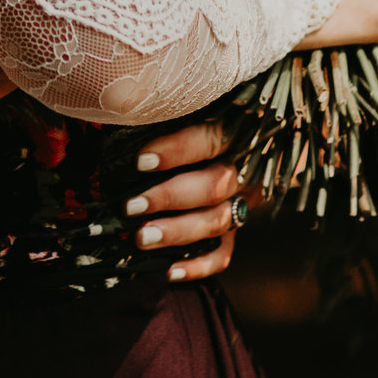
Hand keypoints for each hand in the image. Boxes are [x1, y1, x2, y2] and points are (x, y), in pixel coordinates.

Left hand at [126, 120, 245, 282]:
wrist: (258, 140)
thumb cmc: (205, 116)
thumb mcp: (195, 106)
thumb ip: (168, 110)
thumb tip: (120, 105)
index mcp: (234, 132)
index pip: (209, 140)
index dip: (176, 151)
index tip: (140, 162)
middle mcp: (242, 169)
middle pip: (213, 186)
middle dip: (169, 198)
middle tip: (131, 206)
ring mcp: (242, 201)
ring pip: (218, 221)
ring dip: (178, 232)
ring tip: (141, 238)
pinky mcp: (237, 227)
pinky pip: (225, 253)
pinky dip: (199, 266)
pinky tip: (169, 272)